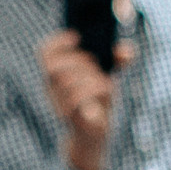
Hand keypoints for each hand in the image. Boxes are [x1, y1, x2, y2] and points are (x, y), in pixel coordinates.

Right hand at [37, 30, 131, 169]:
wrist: (95, 133)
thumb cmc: (98, 99)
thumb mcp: (108, 74)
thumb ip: (118, 60)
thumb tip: (126, 52)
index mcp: (56, 74)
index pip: (44, 53)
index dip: (57, 42)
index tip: (77, 37)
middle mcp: (52, 89)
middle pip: (54, 68)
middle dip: (78, 61)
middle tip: (96, 64)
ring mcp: (59, 104)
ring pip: (67, 84)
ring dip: (91, 77)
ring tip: (105, 80)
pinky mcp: (72, 118)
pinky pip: (76, 102)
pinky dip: (95, 90)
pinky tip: (107, 88)